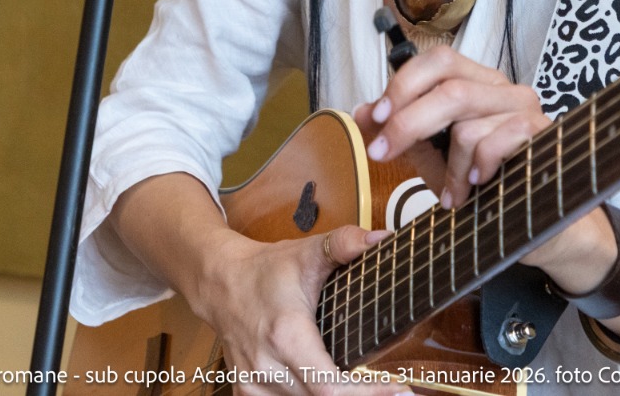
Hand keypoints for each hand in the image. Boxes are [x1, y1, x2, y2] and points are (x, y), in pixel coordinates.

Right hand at [190, 223, 410, 395]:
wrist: (220, 282)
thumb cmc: (266, 270)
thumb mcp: (307, 252)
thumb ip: (345, 243)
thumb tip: (381, 238)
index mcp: (286, 335)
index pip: (330, 387)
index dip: (366, 395)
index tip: (398, 390)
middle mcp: (268, 366)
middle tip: (389, 389)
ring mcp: (254, 384)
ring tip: (360, 385)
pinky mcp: (247, 392)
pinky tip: (323, 387)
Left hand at [350, 45, 615, 289]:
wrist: (540, 227)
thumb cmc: (485, 188)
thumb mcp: (434, 160)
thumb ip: (403, 133)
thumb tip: (363, 113)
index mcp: (476, 83)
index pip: (437, 60)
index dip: (402, 84)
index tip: (375, 118)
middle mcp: (503, 88)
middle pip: (448, 86)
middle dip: (407, 122)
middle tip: (381, 153)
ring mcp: (527, 110)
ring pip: (468, 121)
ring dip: (449, 166)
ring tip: (450, 196)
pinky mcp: (544, 134)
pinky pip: (499, 140)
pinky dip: (476, 167)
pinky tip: (475, 188)